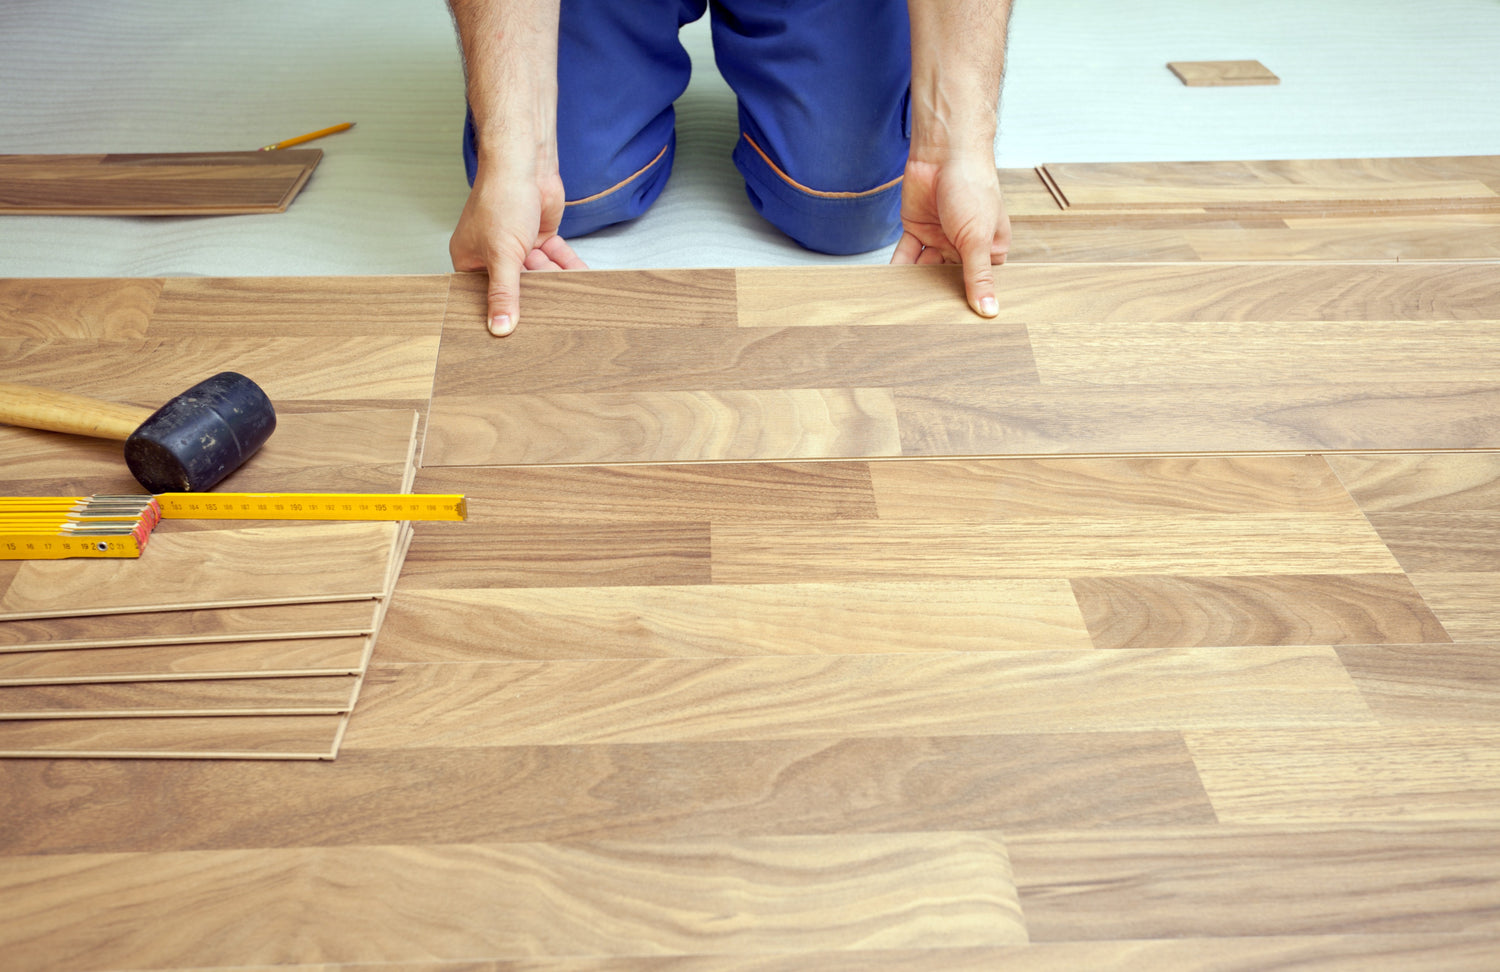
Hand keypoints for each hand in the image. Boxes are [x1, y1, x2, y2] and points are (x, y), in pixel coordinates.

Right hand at [449, 165, 585, 335]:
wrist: (526, 163)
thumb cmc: (501, 198)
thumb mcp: (502, 254)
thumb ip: (503, 293)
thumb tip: (499, 328)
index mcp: (469, 259)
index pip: (484, 295)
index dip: (502, 309)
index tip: (519, 329)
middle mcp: (492, 254)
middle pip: (516, 286)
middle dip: (536, 294)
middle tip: (552, 312)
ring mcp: (517, 246)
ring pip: (540, 274)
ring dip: (555, 279)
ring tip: (570, 292)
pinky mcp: (540, 238)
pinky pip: (556, 259)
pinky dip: (568, 265)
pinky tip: (580, 276)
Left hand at [889, 152, 1009, 317]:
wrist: (944, 152)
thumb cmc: (972, 187)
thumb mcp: (979, 238)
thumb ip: (979, 276)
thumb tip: (990, 311)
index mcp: (989, 248)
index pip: (981, 282)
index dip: (972, 301)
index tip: (963, 328)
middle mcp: (965, 245)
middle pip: (951, 279)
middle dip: (940, 297)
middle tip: (930, 326)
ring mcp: (940, 237)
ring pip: (926, 269)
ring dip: (916, 286)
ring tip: (905, 311)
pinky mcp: (917, 228)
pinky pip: (907, 255)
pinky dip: (898, 268)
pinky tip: (889, 286)